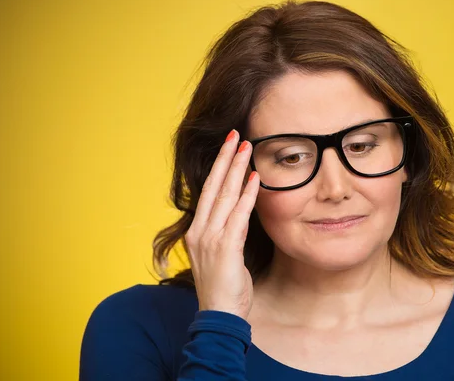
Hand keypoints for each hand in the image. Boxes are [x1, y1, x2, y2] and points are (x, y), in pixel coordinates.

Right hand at [185, 129, 259, 319]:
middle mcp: (200, 231)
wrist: (219, 317)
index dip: (218, 168)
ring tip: (247, 148)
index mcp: (197, 231)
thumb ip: (230, 231)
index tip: (228, 148)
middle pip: (213, 187)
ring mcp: (210, 239)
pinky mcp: (224, 249)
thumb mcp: (224, 255)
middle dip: (226, 159)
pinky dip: (247, 196)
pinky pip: (237, 216)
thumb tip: (242, 213)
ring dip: (237, 170)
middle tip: (236, 135)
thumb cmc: (224, 287)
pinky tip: (255, 179)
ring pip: (224, 196)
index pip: (207, 192)